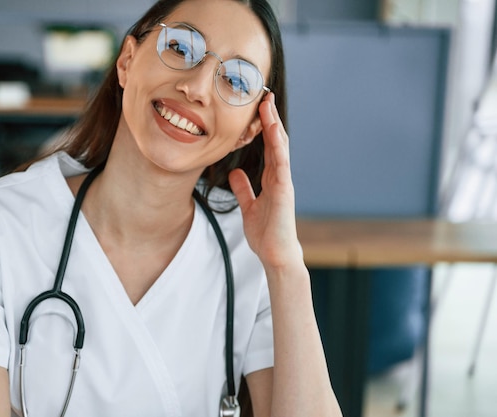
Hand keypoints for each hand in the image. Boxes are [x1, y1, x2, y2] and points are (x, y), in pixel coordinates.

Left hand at [229, 92, 299, 268]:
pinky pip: (281, 164)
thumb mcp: (249, 206)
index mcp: (271, 178)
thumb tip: (236, 172)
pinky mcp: (284, 190)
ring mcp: (283, 182)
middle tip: (264, 96)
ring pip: (280, 147)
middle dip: (269, 118)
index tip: (256, 108)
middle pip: (275, 141)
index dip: (262, 127)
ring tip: (268, 105)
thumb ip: (244, 189)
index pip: (267, 147)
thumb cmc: (265, 233)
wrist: (275, 254)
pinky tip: (274, 131)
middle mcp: (279, 176)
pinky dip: (278, 146)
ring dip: (274, 125)